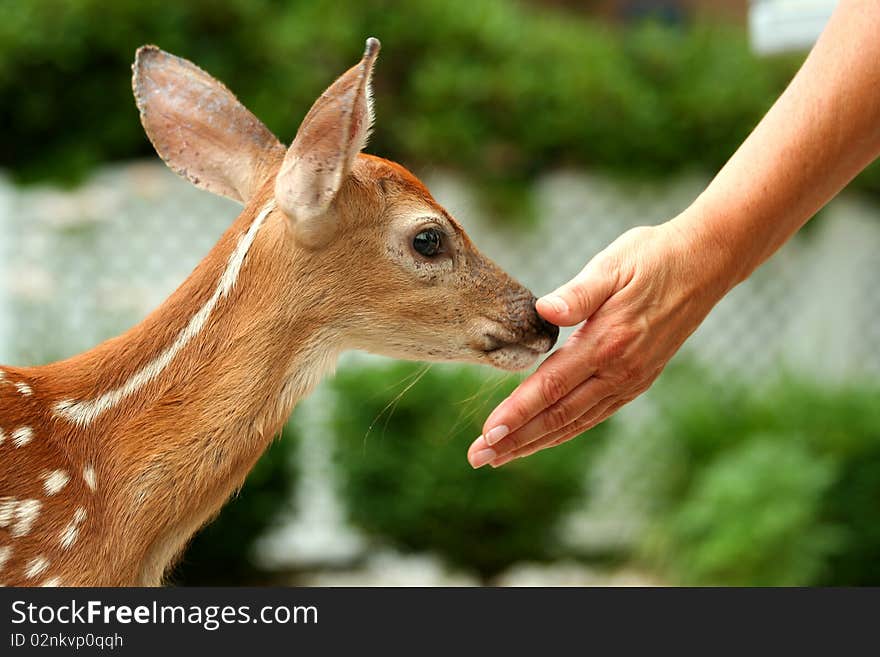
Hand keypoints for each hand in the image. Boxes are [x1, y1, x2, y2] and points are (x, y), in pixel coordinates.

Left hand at [468, 219, 728, 467]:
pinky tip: (544, 437)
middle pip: (558, 416)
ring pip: (575, 422)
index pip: (551, 387)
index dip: (517, 413)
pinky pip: (594, 414)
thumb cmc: (652, 256)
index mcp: (607, 342)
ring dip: (535, 442)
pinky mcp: (638, 380)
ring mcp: (632, 379)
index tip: (487, 434)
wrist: (706, 262)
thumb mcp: (612, 264)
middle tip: (480, 458)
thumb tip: (544, 310)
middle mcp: (620, 370)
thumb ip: (578, 292)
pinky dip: (565, 431)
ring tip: (501, 456)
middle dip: (516, 440)